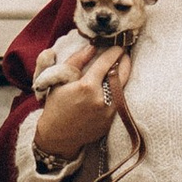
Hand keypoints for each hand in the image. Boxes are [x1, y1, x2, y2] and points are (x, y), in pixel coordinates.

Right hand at [31, 43, 124, 166]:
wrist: (58, 136)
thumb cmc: (56, 106)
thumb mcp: (60, 80)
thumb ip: (76, 61)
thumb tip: (92, 47)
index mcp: (87, 86)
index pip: (107, 62)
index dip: (114, 51)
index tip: (117, 45)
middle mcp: (101, 99)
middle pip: (122, 73)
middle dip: (125, 60)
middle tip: (124, 52)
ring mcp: (108, 112)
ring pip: (123, 87)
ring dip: (123, 74)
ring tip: (122, 64)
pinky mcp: (111, 121)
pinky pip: (119, 100)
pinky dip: (118, 90)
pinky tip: (115, 83)